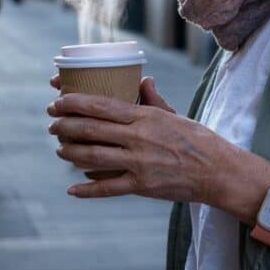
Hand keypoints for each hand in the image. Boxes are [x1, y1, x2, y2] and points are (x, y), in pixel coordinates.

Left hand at [47, 78, 230, 202]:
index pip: (101, 105)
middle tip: (51, 124)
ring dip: (70, 152)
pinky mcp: (141, 186)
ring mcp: (138, 163)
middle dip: (65, 126)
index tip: (57, 101)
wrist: (217, 171)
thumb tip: (143, 79)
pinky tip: (72, 189)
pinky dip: (87, 190)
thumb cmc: (197, 141)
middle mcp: (138, 138)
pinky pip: (108, 188)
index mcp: (145, 117)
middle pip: (91, 129)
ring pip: (93, 157)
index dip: (74, 102)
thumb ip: (153, 100)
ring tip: (59, 149)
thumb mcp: (174, 115)